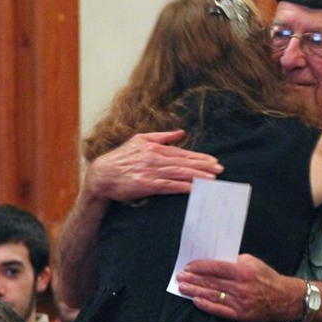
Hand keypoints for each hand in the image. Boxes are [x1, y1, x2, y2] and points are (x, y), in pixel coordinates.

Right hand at [85, 130, 222, 201]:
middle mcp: (154, 158)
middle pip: (184, 162)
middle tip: (220, 170)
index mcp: (154, 147)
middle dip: (204, 166)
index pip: (182, 153)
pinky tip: (194, 189)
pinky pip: (168, 186)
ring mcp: (150, 171)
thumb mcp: (139, 140)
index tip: (214, 161)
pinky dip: (183, 187)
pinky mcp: (146, 184)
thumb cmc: (121, 158)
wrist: (101, 175)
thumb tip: (182, 133)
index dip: (199, 157)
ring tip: (212, 179)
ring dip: (197, 176)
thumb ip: (162, 137)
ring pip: (179, 173)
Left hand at [176, 254, 304, 321]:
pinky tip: (196, 301)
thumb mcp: (254, 262)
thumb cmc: (267, 278)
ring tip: (183, 288)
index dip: (200, 267)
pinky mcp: (240, 315)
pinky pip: (220, 310)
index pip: (216, 268)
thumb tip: (215, 262)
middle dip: (193, 279)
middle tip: (180, 277)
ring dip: (195, 291)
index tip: (188, 266)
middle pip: (211, 282)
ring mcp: (240, 302)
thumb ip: (235, 261)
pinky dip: (206, 305)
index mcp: (243, 271)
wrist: (283, 298)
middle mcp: (241, 287)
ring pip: (212, 295)